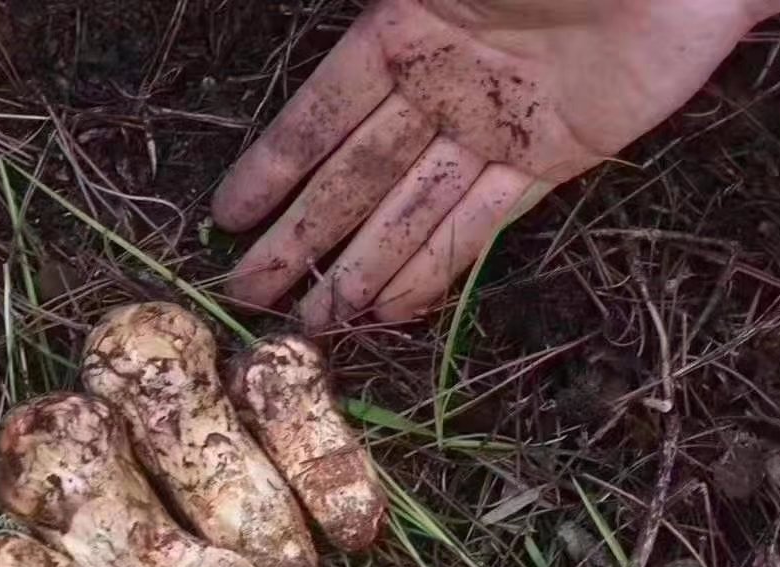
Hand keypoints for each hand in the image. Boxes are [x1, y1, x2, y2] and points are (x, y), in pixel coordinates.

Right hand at [214, 0, 770, 326]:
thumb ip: (392, 16)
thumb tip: (343, 69)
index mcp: (405, 24)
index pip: (321, 110)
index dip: (272, 166)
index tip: (226, 218)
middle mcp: (440, 81)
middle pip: (355, 172)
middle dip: (302, 236)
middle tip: (249, 293)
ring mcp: (495, 124)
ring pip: (410, 208)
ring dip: (361, 267)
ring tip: (316, 322)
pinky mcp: (554, 156)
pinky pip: (482, 221)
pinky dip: (437, 265)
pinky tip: (393, 307)